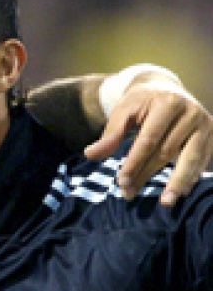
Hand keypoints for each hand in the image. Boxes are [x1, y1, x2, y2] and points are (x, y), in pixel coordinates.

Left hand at [85, 77, 211, 206]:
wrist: (166, 88)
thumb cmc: (141, 102)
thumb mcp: (123, 111)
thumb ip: (110, 134)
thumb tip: (90, 154)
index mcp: (168, 103)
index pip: (149, 140)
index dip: (134, 162)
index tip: (121, 182)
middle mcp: (191, 112)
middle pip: (167, 151)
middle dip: (146, 174)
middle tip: (129, 194)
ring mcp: (205, 123)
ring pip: (190, 158)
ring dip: (177, 182)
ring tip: (165, 202)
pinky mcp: (212, 134)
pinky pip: (203, 159)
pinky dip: (192, 176)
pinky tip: (182, 192)